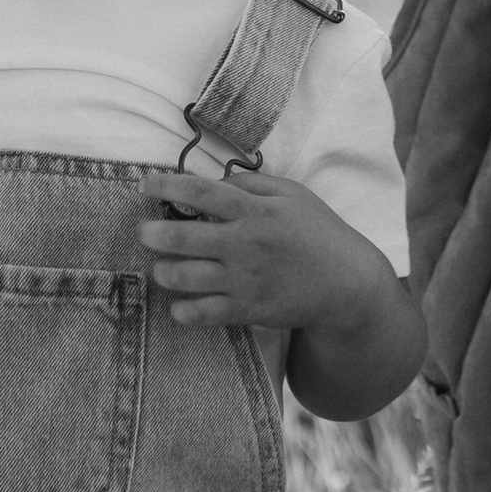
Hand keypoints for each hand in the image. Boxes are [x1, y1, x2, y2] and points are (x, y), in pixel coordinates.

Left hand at [136, 162, 394, 338]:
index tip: (146, 185)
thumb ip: (254, 182)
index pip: (201, 192)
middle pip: (183, 236)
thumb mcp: (293, 195)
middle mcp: (244, 244)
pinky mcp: (247, 310)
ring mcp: (244, 280)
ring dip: (162, 271)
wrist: (346, 283)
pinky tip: (178, 305)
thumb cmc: (318, 233)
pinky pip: (203, 313)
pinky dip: (183, 311)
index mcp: (255, 211)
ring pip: (185, 276)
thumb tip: (216, 178)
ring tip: (160, 268)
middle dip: (153, 233)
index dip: (167, 185)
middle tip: (144, 232)